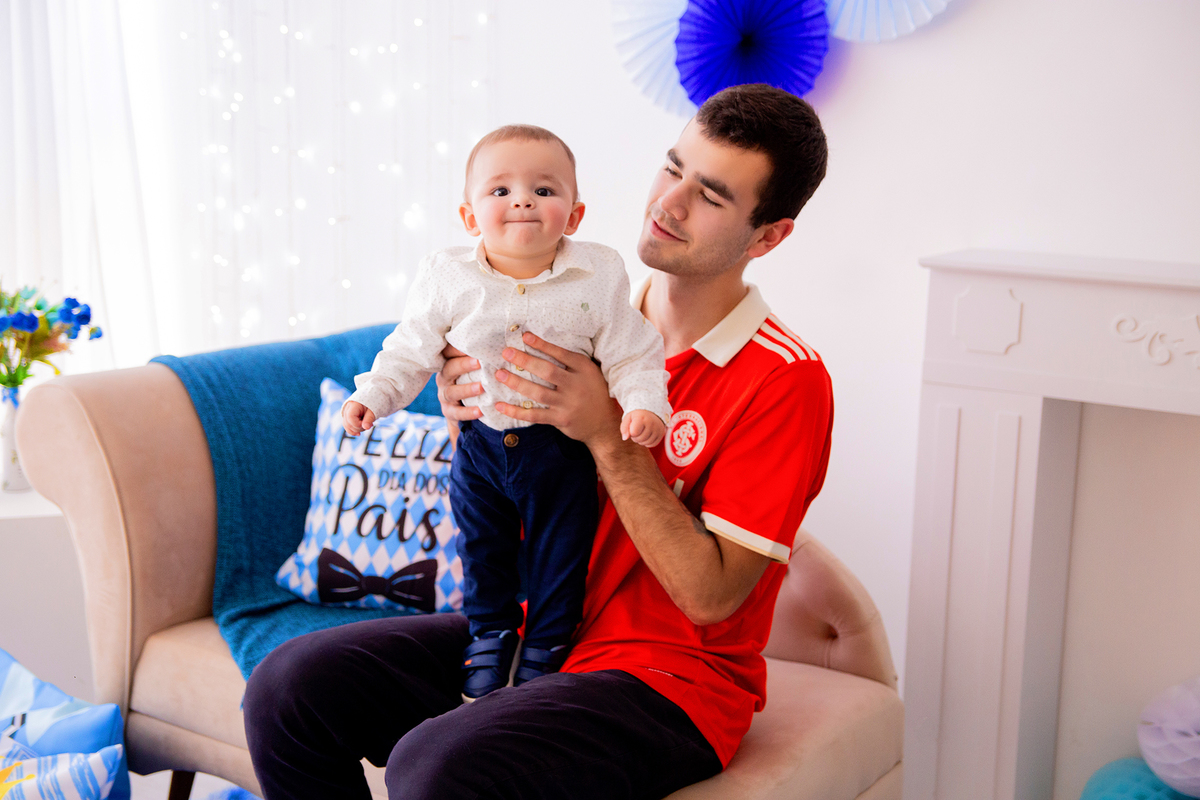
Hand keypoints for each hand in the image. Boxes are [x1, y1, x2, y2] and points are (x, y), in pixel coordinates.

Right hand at [342, 400, 375, 436]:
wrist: (370, 399)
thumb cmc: (371, 404)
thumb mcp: (373, 411)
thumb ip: (369, 419)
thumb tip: (366, 427)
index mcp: (353, 404)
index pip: (350, 417)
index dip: (358, 424)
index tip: (366, 424)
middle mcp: (346, 408)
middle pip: (348, 423)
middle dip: (358, 428)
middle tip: (368, 425)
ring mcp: (345, 413)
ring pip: (346, 426)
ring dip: (356, 430)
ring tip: (365, 426)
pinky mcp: (347, 417)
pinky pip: (347, 426)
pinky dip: (353, 430)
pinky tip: (358, 434)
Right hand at [436, 344, 482, 421]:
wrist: (464, 411)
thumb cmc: (473, 382)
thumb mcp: (475, 370)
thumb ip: (482, 358)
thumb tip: (502, 344)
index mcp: (450, 364)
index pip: (449, 352)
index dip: (457, 348)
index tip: (471, 343)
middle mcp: (444, 378)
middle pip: (449, 369)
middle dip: (463, 365)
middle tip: (479, 362)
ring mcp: (444, 395)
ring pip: (451, 391)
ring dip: (466, 389)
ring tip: (481, 388)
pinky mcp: (449, 412)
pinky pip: (456, 412)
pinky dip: (468, 412)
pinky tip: (480, 411)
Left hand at [494, 332, 621, 447]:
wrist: (605, 423)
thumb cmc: (593, 392)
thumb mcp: (590, 373)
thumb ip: (571, 363)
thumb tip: (542, 346)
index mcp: (584, 369)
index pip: (561, 354)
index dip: (542, 344)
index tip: (524, 336)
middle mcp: (576, 385)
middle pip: (546, 371)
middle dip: (525, 360)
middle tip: (507, 352)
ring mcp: (567, 404)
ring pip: (537, 392)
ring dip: (516, 383)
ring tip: (500, 374)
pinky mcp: (560, 419)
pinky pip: (534, 415)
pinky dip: (515, 411)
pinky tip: (500, 405)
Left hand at [621, 410, 664, 447]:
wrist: (651, 412)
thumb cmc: (637, 416)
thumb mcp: (628, 418)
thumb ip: (624, 428)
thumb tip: (625, 438)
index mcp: (642, 418)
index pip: (634, 433)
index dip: (631, 432)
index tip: (632, 426)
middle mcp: (652, 423)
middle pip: (639, 439)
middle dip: (635, 437)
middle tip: (637, 430)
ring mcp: (658, 429)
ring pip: (646, 443)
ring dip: (641, 440)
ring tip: (642, 432)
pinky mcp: (662, 434)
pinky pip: (652, 444)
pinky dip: (647, 442)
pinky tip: (647, 435)